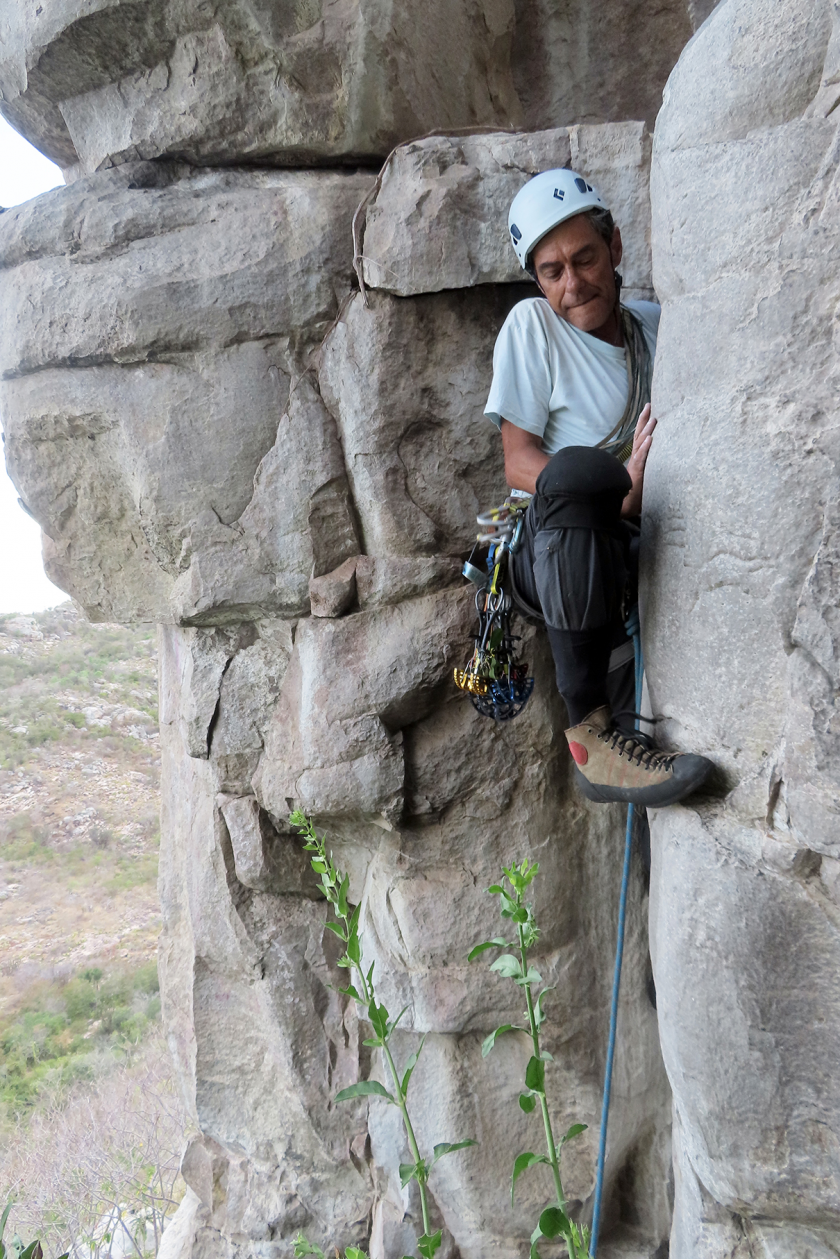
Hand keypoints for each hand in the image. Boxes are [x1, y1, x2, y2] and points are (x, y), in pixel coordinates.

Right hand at [621, 403, 656, 517]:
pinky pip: (641, 459)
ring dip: (646, 430)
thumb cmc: (634, 497)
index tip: (649, 409)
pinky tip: (650, 439)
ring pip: (640, 444)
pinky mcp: (636, 474)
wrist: (622, 510)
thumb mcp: (644, 480)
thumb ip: (648, 469)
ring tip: (653, 418)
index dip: (643, 424)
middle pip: (638, 435)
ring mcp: (635, 466)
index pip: (640, 438)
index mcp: (636, 459)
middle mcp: (634, 459)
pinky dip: (645, 448)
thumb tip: (657, 462)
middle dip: (644, 420)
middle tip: (649, 405)